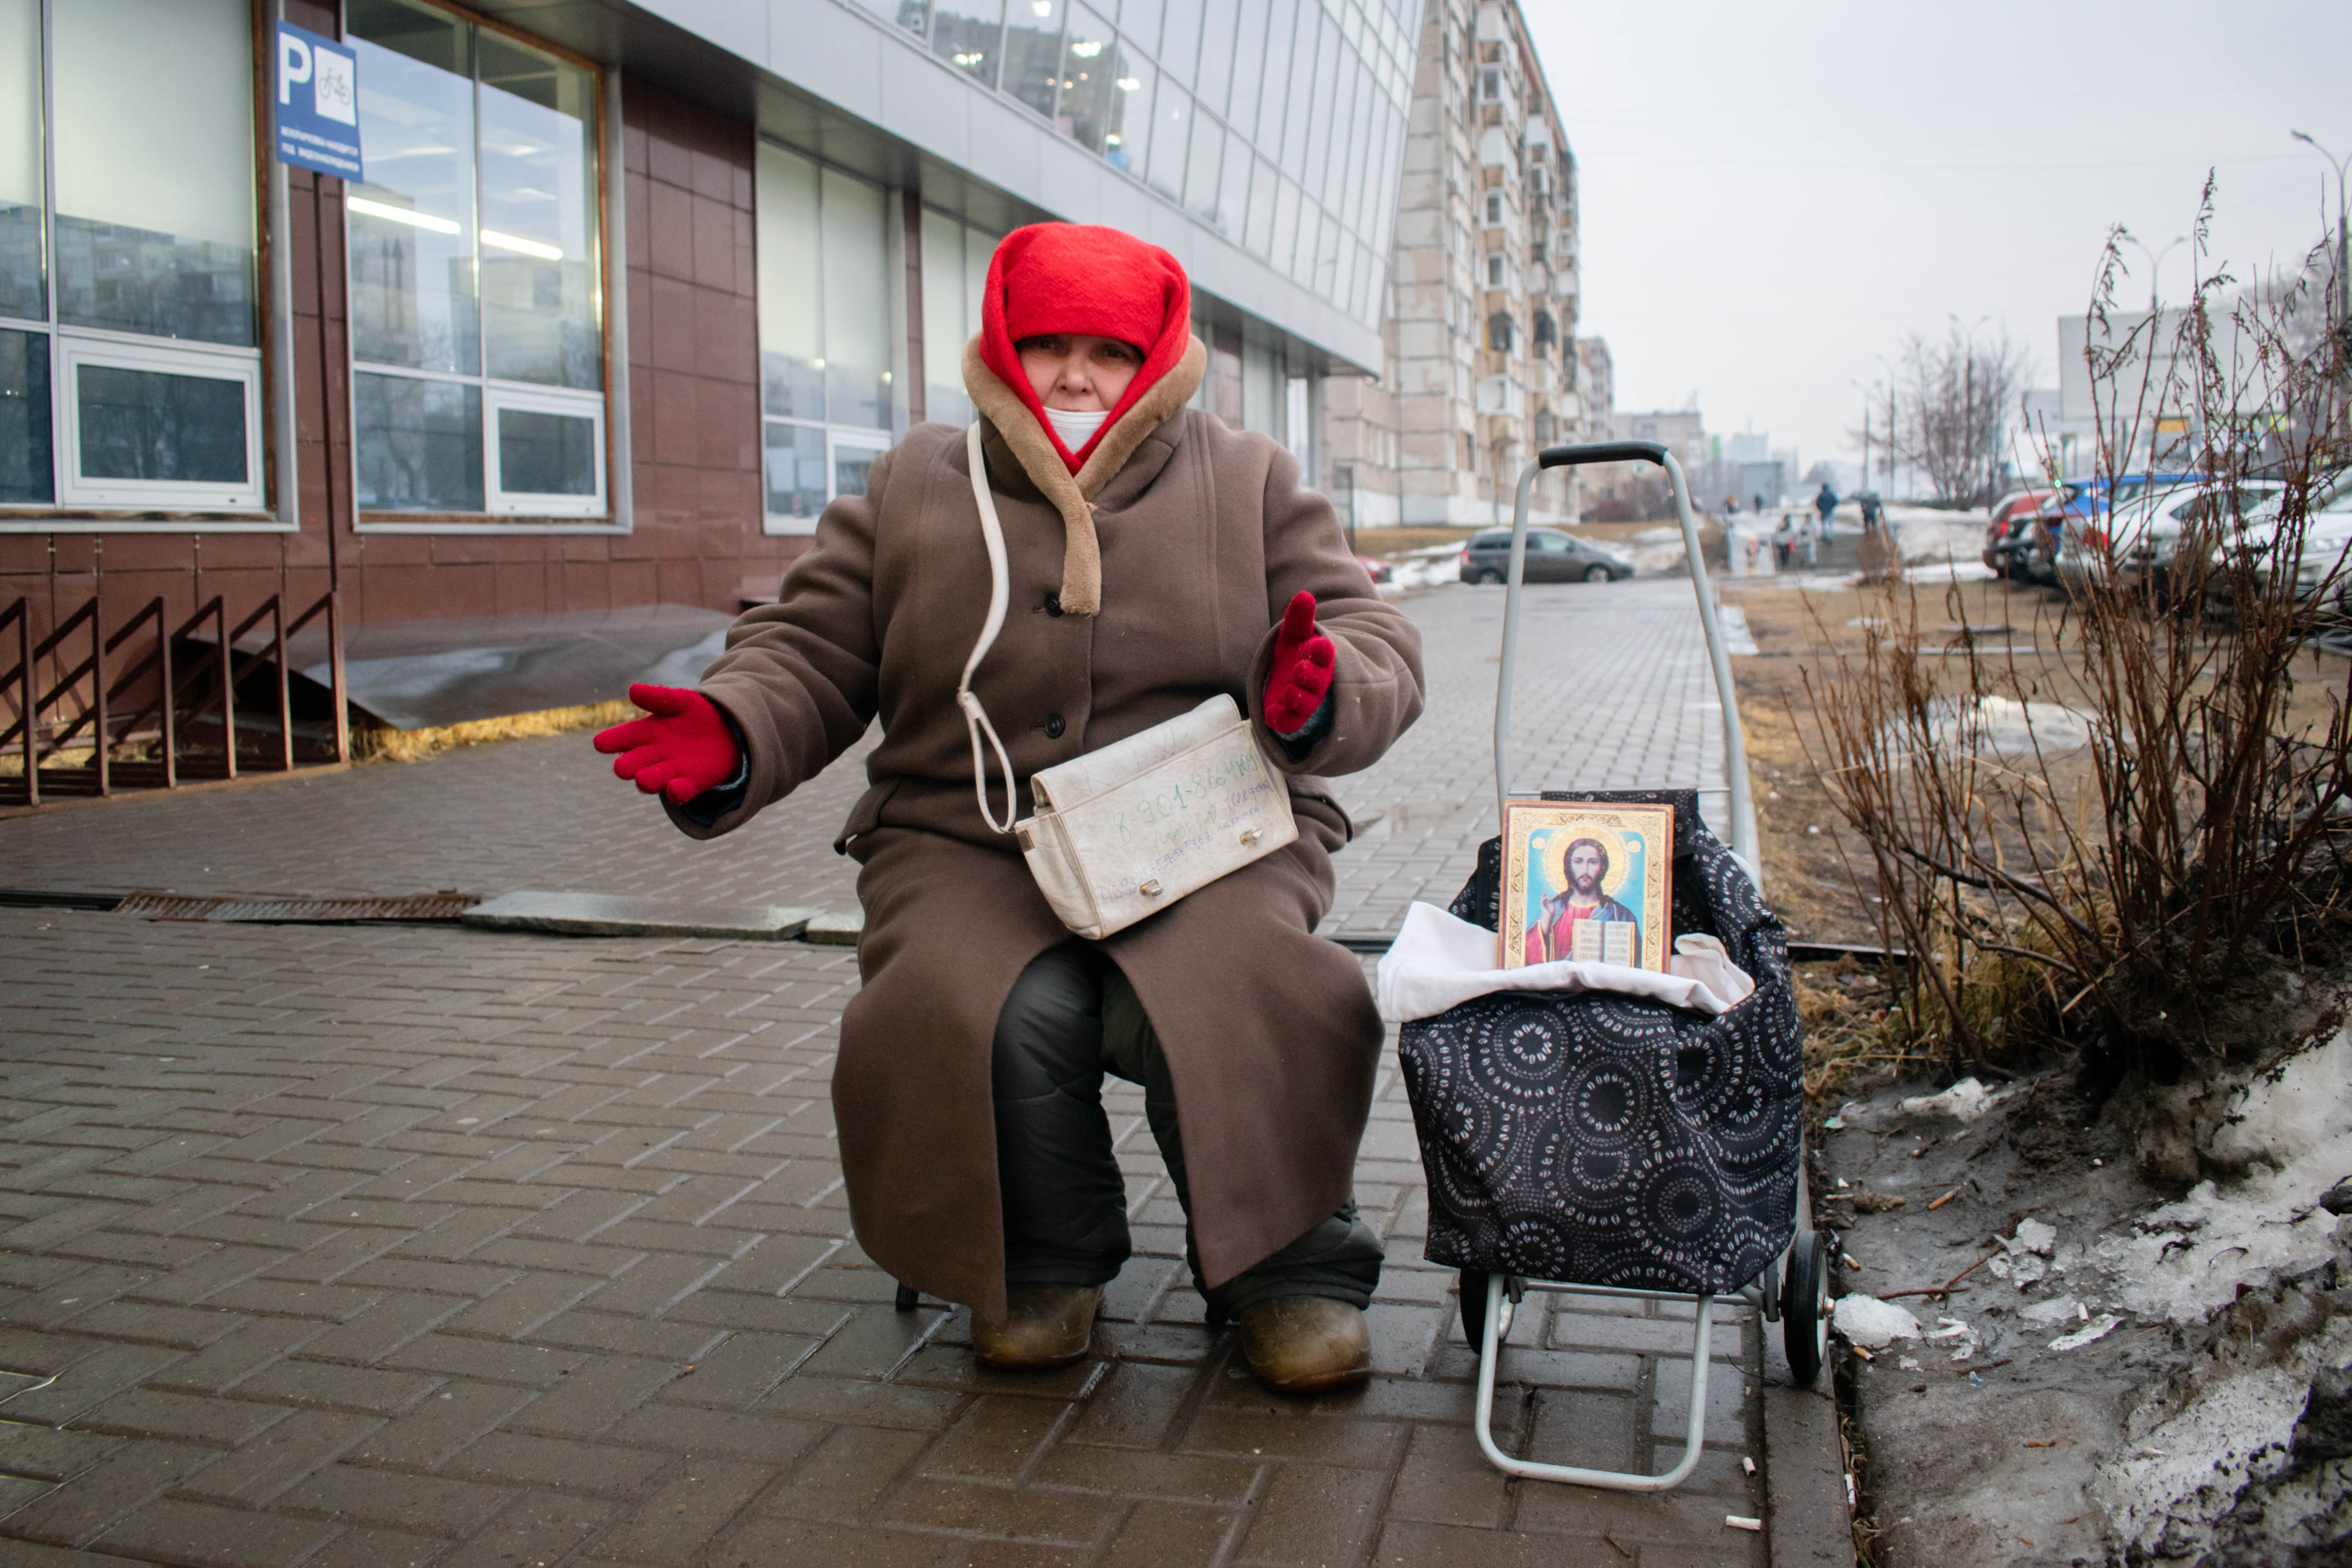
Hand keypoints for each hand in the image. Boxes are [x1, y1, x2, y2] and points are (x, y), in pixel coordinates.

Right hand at [593, 684, 740, 804]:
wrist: (727, 730)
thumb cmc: (695, 714)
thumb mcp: (681, 700)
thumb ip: (658, 697)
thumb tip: (632, 689)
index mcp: (644, 733)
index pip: (621, 737)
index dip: (609, 741)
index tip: (601, 743)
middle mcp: (651, 756)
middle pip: (630, 764)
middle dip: (626, 766)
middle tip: (624, 767)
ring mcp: (669, 771)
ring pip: (650, 781)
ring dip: (647, 781)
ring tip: (643, 779)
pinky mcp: (690, 783)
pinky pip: (680, 792)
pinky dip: (676, 792)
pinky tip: (676, 787)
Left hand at [1263, 590, 1335, 735]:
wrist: (1287, 684)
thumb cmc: (1296, 655)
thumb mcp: (1294, 635)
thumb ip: (1299, 617)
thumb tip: (1304, 595)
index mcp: (1319, 660)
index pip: (1324, 656)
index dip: (1323, 652)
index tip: (1321, 644)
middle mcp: (1315, 683)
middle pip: (1318, 682)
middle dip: (1312, 677)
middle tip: (1302, 668)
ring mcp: (1303, 702)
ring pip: (1306, 704)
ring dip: (1300, 699)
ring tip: (1290, 692)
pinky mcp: (1290, 717)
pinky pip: (1289, 723)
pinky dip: (1283, 719)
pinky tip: (1272, 712)